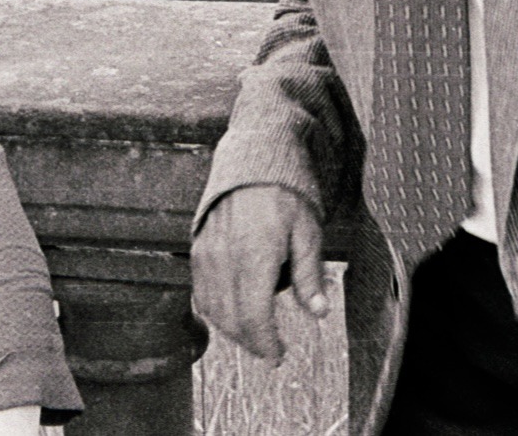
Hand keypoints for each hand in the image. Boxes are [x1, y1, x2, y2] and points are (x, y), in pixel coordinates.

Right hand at [191, 184, 327, 363]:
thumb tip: (319, 312)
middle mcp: (225, 258)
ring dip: (233, 330)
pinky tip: (232, 313)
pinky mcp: (198, 249)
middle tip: (270, 351)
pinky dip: (215, 311)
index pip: (253, 317)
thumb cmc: (285, 193)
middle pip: (231, 320)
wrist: (253, 160)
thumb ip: (309, 275)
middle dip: (251, 342)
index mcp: (255, 255)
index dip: (265, 344)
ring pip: (213, 310)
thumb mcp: (308, 231)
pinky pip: (201, 292)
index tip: (278, 356)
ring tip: (255, 334)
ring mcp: (207, 254)